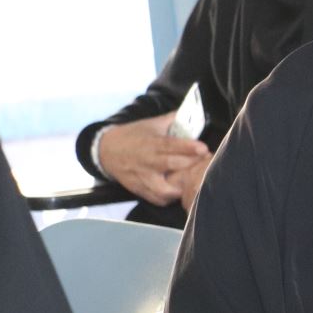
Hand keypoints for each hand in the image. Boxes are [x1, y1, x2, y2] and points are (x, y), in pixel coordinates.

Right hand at [97, 111, 211, 205]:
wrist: (105, 150)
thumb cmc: (133, 135)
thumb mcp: (151, 124)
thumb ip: (172, 120)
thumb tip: (192, 113)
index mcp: (151, 143)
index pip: (170, 145)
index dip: (188, 147)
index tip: (204, 148)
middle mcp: (147, 161)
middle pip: (171, 165)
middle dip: (191, 165)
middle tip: (206, 163)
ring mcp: (142, 177)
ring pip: (162, 189)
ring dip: (180, 187)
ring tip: (192, 182)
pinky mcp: (138, 189)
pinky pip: (155, 199)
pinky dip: (168, 199)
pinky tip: (177, 192)